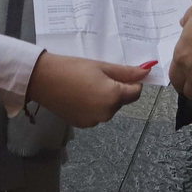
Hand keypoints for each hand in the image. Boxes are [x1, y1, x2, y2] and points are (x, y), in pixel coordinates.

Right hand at [27, 53, 148, 127]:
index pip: (136, 92)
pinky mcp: (82, 124)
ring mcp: (94, 121)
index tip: (122, 72)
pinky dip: (93, 105)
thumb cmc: (73, 68)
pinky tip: (80, 94)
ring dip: (105, 97)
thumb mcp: (102, 66)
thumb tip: (147, 71)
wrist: (43, 79)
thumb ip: (126, 72)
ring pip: (109, 108)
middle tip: (99, 75)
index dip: (132, 81)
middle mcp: (106, 114)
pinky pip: (96, 114)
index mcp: (114, 98)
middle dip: (116, 89)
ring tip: (87, 83)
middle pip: (122, 101)